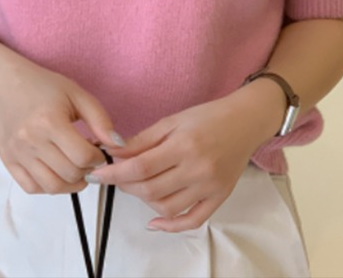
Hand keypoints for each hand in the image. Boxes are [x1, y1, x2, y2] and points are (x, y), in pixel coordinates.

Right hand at [0, 58, 123, 195]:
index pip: (82, 157)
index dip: (98, 158)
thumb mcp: (78, 95)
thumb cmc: (45, 87)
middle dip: (87, 171)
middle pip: (69, 174)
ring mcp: (17, 153)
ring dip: (71, 183)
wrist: (9, 84)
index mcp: (49, 121)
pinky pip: (31, 188)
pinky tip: (57, 171)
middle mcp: (30, 141)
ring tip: (76, 168)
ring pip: (51, 187)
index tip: (98, 150)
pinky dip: (49, 187)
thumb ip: (100, 120)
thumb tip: (118, 145)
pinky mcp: (8, 161)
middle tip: (88, 159)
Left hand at [88, 82, 283, 232]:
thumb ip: (143, 140)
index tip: (97, 174)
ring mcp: (210, 186)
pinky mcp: (220, 198)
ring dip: (143, 200)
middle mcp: (197, 169)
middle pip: (150, 189)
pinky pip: (192, 220)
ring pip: (167, 206)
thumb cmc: (207, 116)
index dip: (114, 173)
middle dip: (125, 185)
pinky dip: (171, 225)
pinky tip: (154, 221)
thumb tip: (115, 153)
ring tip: (136, 186)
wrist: (246, 120)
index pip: (140, 166)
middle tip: (116, 176)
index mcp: (184, 145)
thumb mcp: (172, 120)